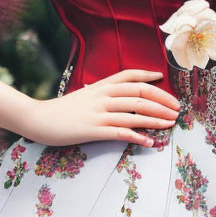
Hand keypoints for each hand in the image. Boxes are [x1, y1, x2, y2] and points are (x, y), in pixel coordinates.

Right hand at [20, 69, 180, 147]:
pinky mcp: (94, 129)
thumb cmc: (63, 109)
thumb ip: (102, 92)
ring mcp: (99, 112)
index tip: (163, 76)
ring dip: (156, 118)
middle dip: (162, 100)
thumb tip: (120, 94)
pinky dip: (138, 136)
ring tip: (171, 124)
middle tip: (177, 108)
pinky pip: (121, 131)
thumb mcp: (85, 94)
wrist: (39, 119)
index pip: (130, 75)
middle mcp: (103, 95)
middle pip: (139, 93)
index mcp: (101, 85)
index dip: (148, 74)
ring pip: (135, 112)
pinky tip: (150, 142)